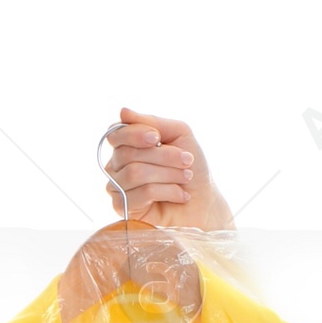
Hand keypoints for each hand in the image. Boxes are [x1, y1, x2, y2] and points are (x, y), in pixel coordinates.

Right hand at [100, 106, 234, 230]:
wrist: (204, 203)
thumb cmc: (192, 168)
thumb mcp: (179, 134)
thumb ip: (153, 122)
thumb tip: (123, 112)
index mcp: (127, 146)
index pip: (116, 134)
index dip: (135, 134)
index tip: (158, 138)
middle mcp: (117, 166)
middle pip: (127, 154)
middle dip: (163, 156)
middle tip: (187, 161)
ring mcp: (118, 188)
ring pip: (135, 173)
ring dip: (168, 174)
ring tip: (186, 178)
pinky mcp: (125, 210)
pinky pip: (142, 194)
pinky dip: (168, 192)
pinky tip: (181, 196)